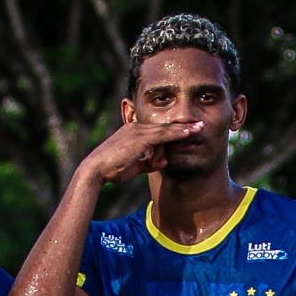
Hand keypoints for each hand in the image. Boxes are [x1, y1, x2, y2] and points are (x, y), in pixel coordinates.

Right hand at [77, 117, 208, 185]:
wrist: (96, 170)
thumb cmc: (111, 170)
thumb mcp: (134, 167)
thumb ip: (148, 163)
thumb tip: (162, 164)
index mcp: (132, 133)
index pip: (157, 132)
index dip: (173, 132)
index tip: (187, 131)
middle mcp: (135, 128)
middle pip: (163, 127)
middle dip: (182, 127)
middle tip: (199, 125)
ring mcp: (137, 131)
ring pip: (165, 130)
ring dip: (183, 130)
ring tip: (199, 128)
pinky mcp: (139, 137)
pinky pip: (162, 135)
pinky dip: (176, 134)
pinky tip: (188, 133)